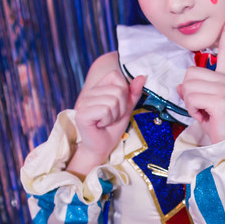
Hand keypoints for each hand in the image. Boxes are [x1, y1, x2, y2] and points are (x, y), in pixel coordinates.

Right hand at [69, 53, 145, 174]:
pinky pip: (105, 110)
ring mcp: (84, 103)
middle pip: (118, 90)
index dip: (123, 92)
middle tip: (112, 118)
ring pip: (113, 101)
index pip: (115, 76)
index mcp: (97, 88)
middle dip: (121, 108)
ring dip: (115, 116)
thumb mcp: (126, 109)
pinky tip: (101, 125)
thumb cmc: (112, 129)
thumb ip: (133, 93)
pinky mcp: (82, 114)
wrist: (101, 148)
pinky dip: (108, 120)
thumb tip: (142, 77)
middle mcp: (88, 93)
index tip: (118, 107)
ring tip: (106, 122)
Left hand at [178, 15, 224, 143]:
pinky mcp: (220, 99)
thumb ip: (192, 93)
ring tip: (205, 113)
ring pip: (188, 86)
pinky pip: (191, 97)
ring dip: (190, 103)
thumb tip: (181, 87)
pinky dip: (192, 110)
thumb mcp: (202, 107)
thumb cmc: (218, 127)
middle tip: (202, 108)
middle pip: (189, 73)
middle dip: (188, 93)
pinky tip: (205, 117)